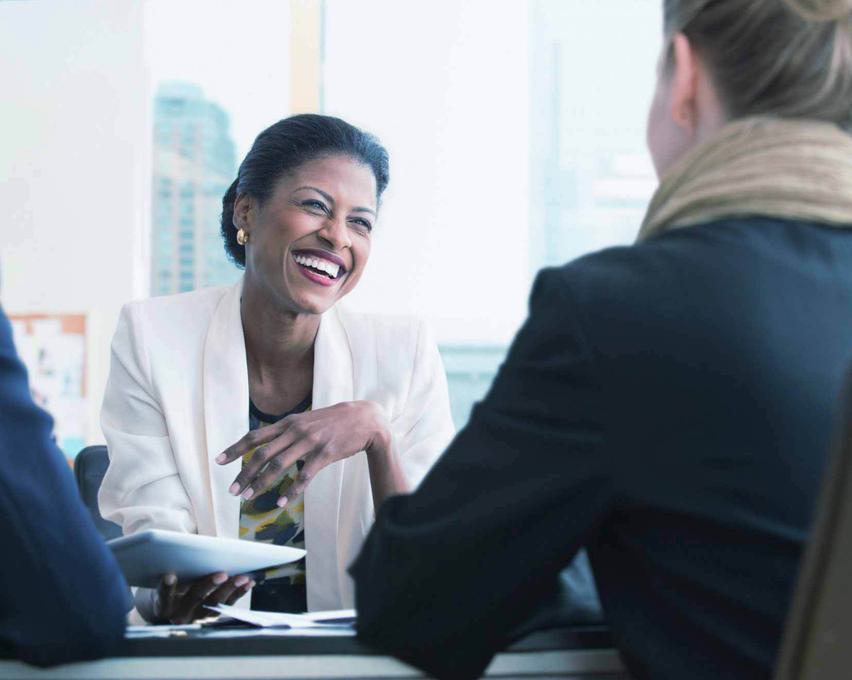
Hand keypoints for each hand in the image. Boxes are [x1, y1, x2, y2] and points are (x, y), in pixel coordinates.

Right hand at [154, 571, 254, 623]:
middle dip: (208, 585)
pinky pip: (226, 606)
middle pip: (193, 599)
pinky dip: (238, 594)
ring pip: (213, 605)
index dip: (167, 588)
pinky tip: (248, 582)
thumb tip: (194, 550)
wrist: (173, 609)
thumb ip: (177, 571)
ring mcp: (196, 619)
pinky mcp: (211, 619)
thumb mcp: (169, 582)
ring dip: (229, 589)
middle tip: (222, 574)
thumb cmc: (172, 586)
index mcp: (163, 606)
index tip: (170, 576)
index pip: (163, 598)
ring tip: (242, 577)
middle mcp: (179, 616)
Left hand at [216, 400, 391, 505]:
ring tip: (249, 498)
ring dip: (261, 483)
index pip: (255, 436)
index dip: (235, 449)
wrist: (366, 420)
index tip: (218, 461)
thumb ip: (287, 431)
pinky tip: (282, 503)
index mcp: (289, 422)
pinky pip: (304, 475)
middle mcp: (296, 431)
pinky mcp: (325, 454)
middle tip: (233, 490)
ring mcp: (310, 442)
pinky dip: (291, 491)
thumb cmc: (334, 421)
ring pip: (279, 465)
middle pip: (262, 454)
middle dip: (244, 473)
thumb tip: (266, 443)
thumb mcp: (307, 420)